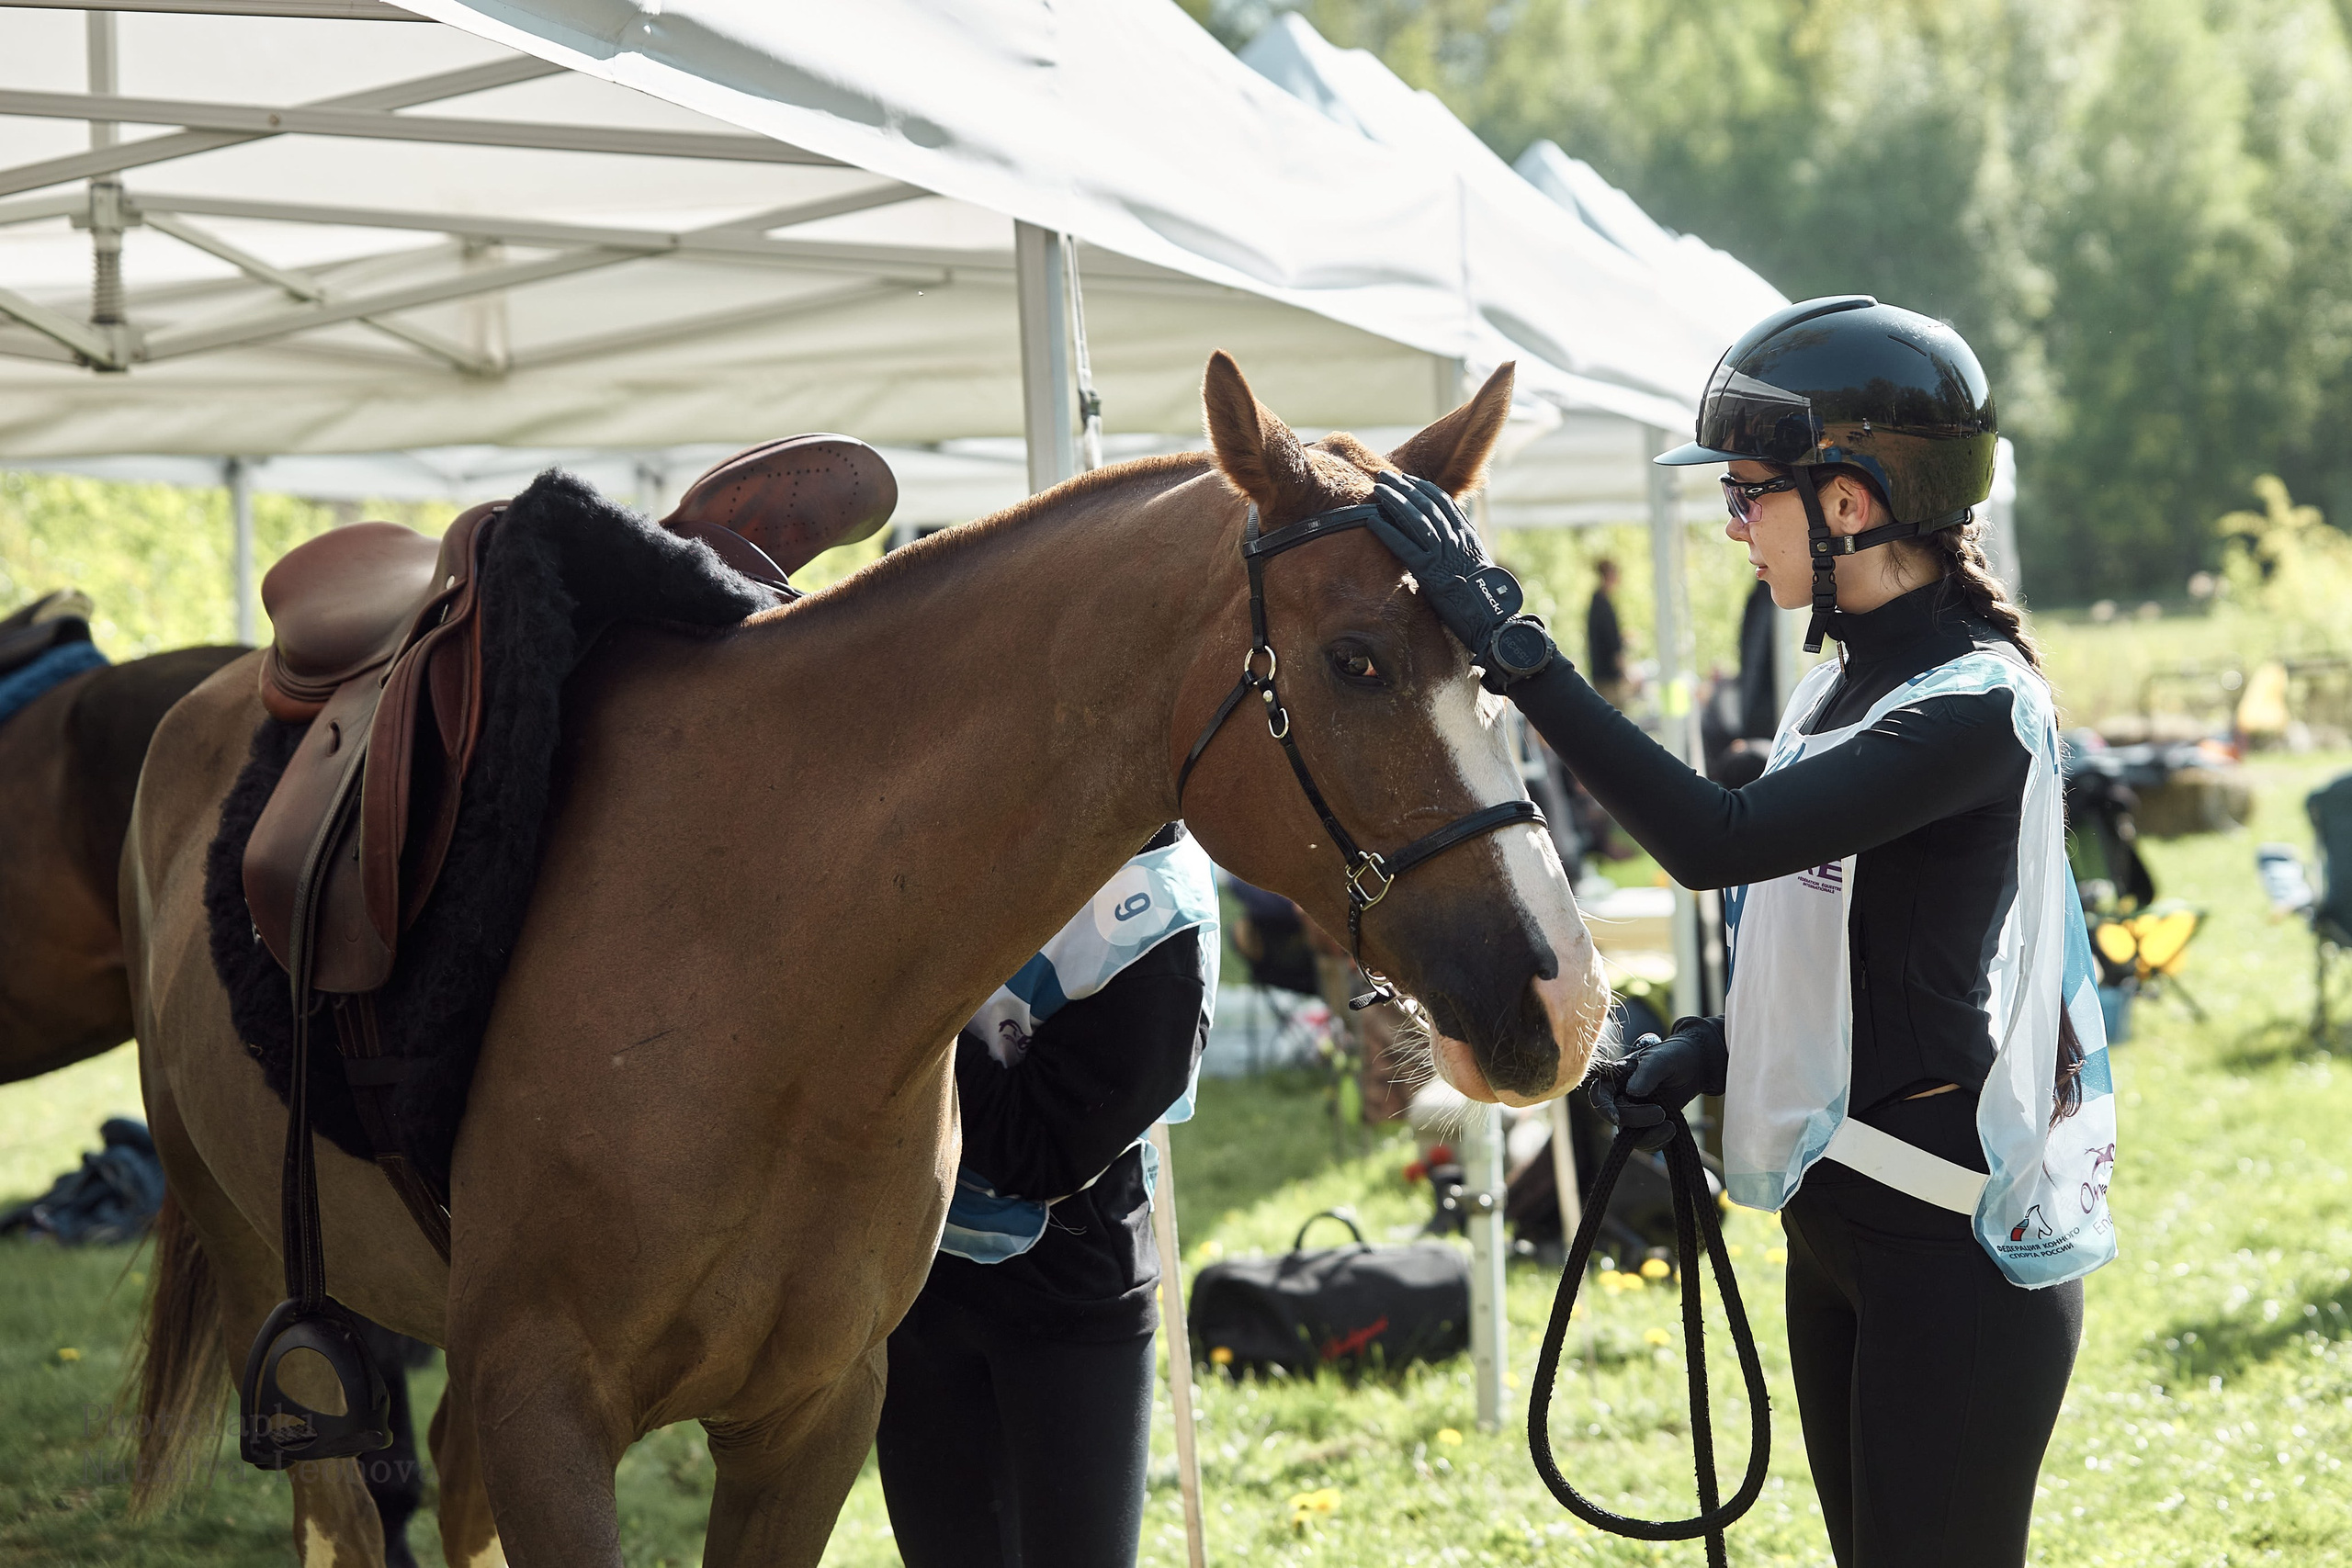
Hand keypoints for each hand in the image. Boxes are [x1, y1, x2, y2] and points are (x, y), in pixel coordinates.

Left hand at [1367, 472, 1556, 691]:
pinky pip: (1403, 546)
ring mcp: (1442, 554)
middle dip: (1404, 487)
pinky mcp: (1429, 571)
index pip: (1443, 502)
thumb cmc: (1485, 599)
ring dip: (1393, 501)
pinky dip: (1386, 530)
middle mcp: (1455, 539)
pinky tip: (1371, 520)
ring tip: (1377, 489)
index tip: (1407, 479)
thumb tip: (1449, 544)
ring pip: (1414, 518)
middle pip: (1426, 504)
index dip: (1423, 488)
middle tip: (1385, 475)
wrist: (1492, 617)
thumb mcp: (1476, 566)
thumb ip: (1462, 550)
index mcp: (1467, 535)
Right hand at [1587, 1016, 1726, 1152]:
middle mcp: (1621, 1097)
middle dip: (1638, 1119)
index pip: (1599, 1095)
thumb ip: (1647, 1073)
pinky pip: (1645, 1142)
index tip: (1616, 1117)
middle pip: (1617, 1117)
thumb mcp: (1661, 1060)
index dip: (1603, 1108)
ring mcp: (1634, 1112)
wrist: (1694, 1067)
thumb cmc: (1673, 1057)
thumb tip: (1632, 1092)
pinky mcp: (1647, 1126)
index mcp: (1616, 1077)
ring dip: (1649, 1136)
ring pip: (1629, 1135)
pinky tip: (1672, 1130)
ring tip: (1670, 1126)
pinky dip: (1657, 1141)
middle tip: (1661, 1113)